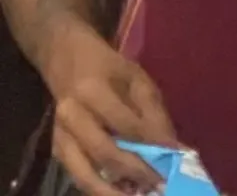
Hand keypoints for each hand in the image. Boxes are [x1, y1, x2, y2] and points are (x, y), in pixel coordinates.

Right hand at [46, 21, 176, 195]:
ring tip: (141, 195)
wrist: (66, 58)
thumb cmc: (108, 68)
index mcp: (92, 90)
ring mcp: (60, 136)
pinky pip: (79, 177)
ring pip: (86, 176)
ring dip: (115, 192)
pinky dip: (101, 190)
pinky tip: (123, 192)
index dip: (151, 144)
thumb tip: (173, 148)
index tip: (175, 160)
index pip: (126, 124)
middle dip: (137, 172)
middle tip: (161, 184)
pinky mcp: (56, 151)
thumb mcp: (136, 78)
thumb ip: (153, 112)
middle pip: (105, 153)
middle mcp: (71, 116)